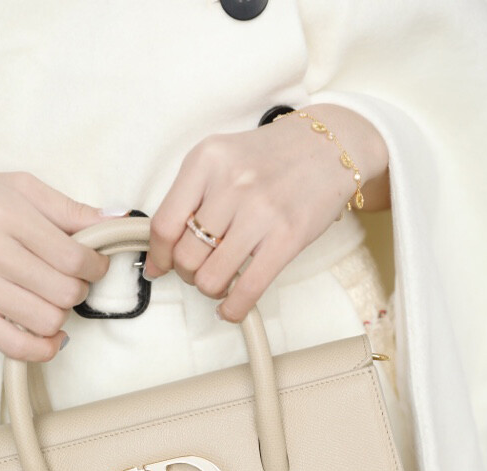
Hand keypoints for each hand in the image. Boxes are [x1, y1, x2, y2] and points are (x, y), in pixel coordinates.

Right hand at [0, 171, 126, 359]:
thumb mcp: (16, 186)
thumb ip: (67, 208)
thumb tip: (116, 221)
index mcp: (7, 212)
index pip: (74, 257)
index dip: (96, 266)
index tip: (94, 265)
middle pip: (65, 291)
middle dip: (79, 290)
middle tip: (71, 280)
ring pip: (47, 320)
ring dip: (61, 314)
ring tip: (51, 298)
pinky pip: (16, 346)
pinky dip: (43, 348)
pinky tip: (50, 336)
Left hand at [143, 104, 389, 322]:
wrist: (328, 146)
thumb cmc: (270, 159)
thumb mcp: (220, 161)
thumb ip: (188, 201)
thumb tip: (158, 259)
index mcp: (206, 160)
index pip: (164, 225)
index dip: (158, 256)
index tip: (160, 267)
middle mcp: (231, 182)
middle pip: (186, 256)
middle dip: (187, 273)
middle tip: (201, 268)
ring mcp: (260, 210)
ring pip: (210, 277)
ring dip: (210, 289)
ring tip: (221, 281)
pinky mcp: (287, 236)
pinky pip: (248, 289)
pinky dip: (233, 309)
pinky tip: (232, 307)